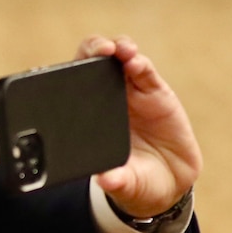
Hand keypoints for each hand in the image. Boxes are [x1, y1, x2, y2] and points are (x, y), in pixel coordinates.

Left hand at [79, 35, 202, 216]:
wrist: (169, 182)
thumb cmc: (135, 178)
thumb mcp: (125, 183)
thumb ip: (117, 181)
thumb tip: (106, 181)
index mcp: (87, 115)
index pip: (71, 84)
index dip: (66, 72)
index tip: (62, 69)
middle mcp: (107, 98)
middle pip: (94, 62)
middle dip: (93, 50)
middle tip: (99, 51)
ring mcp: (132, 93)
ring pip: (121, 60)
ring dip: (118, 49)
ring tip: (119, 51)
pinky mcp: (156, 93)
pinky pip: (146, 73)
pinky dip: (140, 64)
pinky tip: (136, 62)